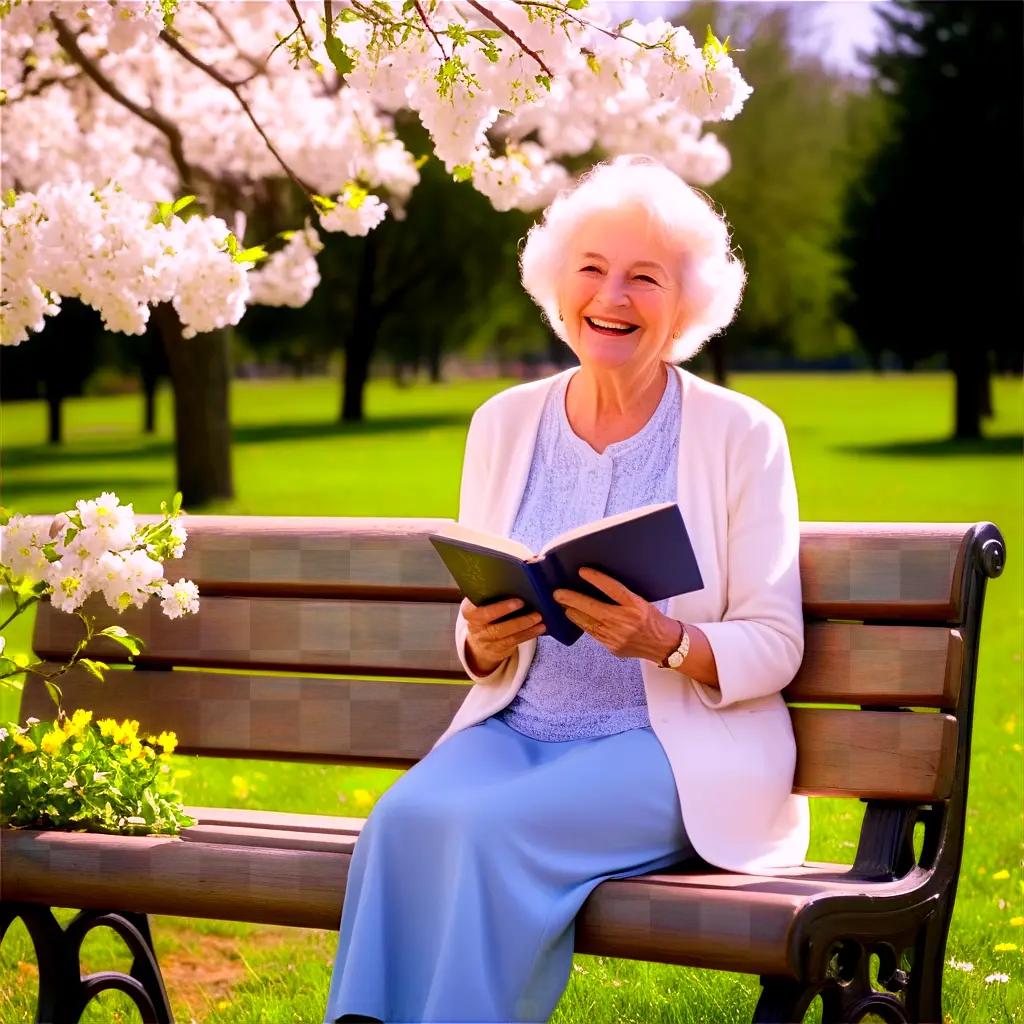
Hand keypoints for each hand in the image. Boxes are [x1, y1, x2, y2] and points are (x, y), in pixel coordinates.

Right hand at [461, 596, 545, 675]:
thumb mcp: (481, 603)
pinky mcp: (499, 648)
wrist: (481, 642)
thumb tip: (516, 574)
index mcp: (469, 611)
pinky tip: (540, 628)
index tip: (516, 601)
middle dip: (512, 616)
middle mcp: (476, 627)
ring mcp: (487, 640)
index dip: (497, 608)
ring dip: (524, 625)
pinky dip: (529, 634)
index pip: (476, 609)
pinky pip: (515, 641)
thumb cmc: (486, 613)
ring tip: (538, 617)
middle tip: (527, 605)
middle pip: (493, 624)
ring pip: (506, 634)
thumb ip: (491, 593)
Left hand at [553, 567, 677, 662]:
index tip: (582, 571)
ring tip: (563, 604)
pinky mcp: (612, 647)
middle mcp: (626, 621)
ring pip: (588, 622)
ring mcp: (618, 636)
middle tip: (558, 593)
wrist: (664, 644)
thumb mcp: (640, 601)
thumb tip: (596, 584)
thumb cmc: (651, 619)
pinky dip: (583, 624)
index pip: (613, 588)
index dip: (596, 579)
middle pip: (593, 607)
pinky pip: (593, 634)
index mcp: (636, 605)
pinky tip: (575, 617)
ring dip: (573, 612)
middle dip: (572, 599)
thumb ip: (620, 595)